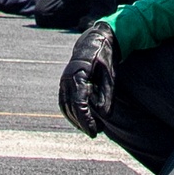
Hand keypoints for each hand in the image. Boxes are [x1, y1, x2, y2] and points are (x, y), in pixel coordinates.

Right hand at [59, 21, 115, 137]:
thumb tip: (104, 116)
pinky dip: (70, 113)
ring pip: (65, 106)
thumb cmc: (104, 58)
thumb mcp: (110, 75)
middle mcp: (67, 78)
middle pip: (71, 107)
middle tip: (95, 133)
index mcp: (79, 74)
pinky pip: (63, 102)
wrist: (93, 41)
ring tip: (90, 128)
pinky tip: (80, 120)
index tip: (94, 132)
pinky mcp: (63, 83)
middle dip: (82, 122)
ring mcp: (63, 80)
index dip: (86, 119)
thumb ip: (107, 95)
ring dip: (75, 120)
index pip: (79, 103)